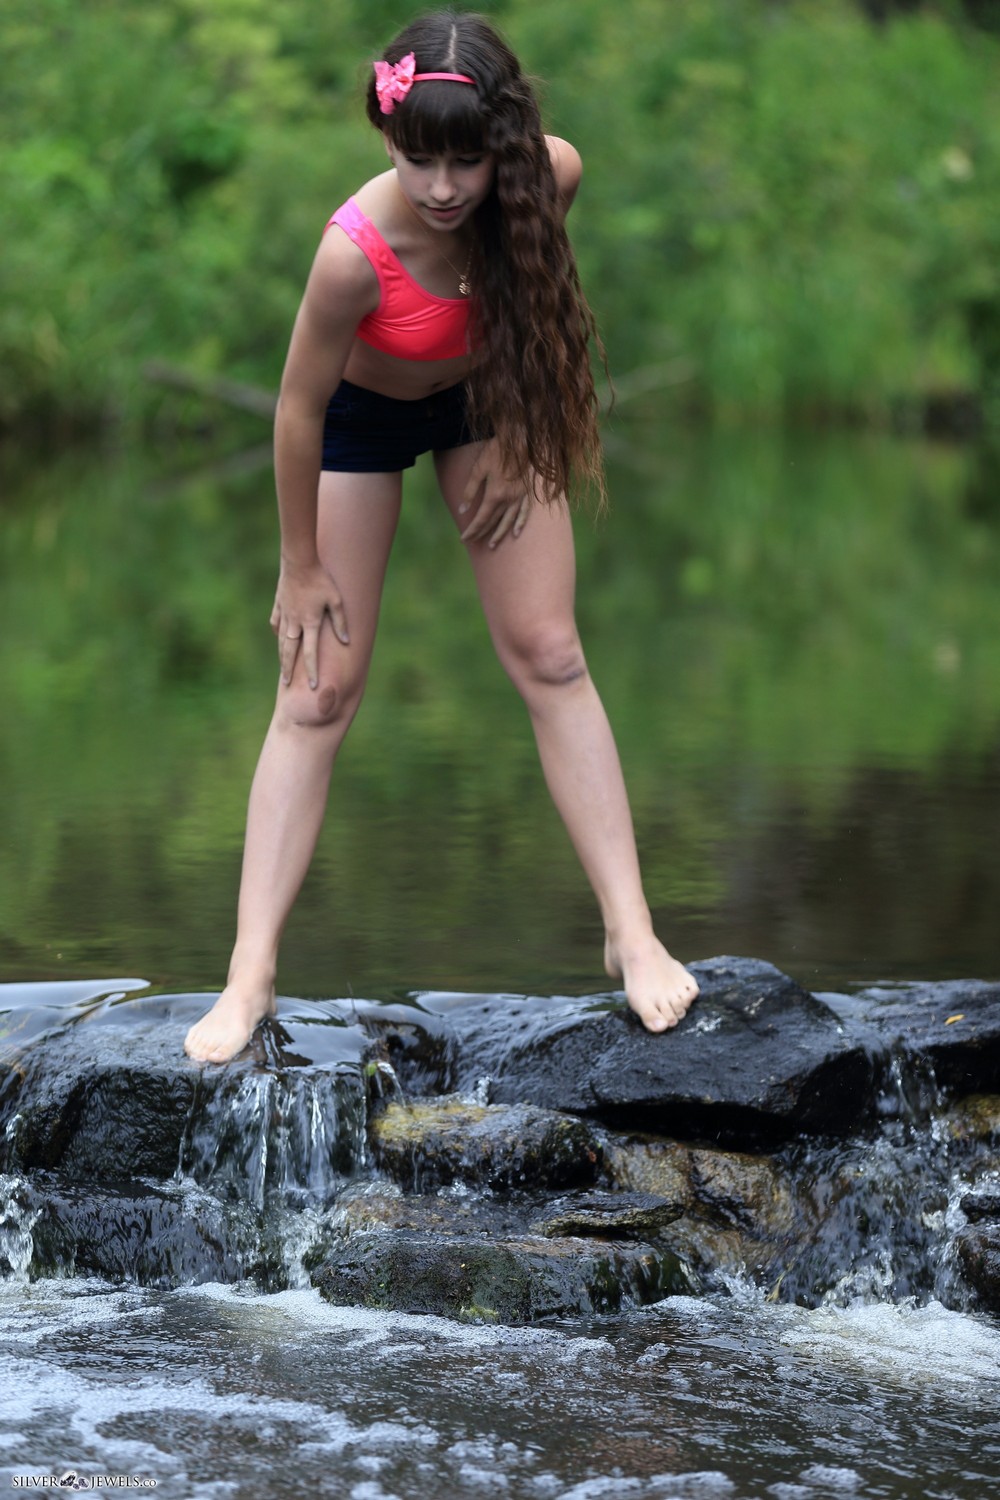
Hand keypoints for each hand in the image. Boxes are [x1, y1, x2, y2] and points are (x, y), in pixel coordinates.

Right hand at [270, 558, 348, 688]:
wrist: (299, 560)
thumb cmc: (321, 579)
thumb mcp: (337, 600)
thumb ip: (341, 622)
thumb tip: (346, 641)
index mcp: (310, 623)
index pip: (310, 653)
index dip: (312, 670)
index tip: (314, 685)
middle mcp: (295, 622)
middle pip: (290, 652)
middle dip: (288, 669)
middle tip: (286, 684)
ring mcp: (285, 614)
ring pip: (281, 640)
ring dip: (282, 656)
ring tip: (282, 668)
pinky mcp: (279, 605)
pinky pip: (276, 624)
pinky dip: (278, 634)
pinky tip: (280, 639)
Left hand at [458, 441, 533, 547]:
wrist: (518, 440)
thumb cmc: (496, 451)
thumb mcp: (478, 469)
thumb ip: (470, 491)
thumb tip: (462, 510)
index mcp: (494, 495)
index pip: (480, 519)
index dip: (471, 531)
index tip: (464, 539)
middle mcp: (508, 500)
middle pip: (493, 522)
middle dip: (481, 534)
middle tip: (473, 543)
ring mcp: (519, 498)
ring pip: (509, 521)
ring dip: (500, 534)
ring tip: (493, 545)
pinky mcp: (527, 493)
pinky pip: (524, 513)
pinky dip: (520, 524)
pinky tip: (516, 533)